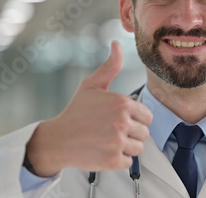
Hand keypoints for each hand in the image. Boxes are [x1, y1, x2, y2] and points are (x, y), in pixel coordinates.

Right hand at [26, 41, 152, 176]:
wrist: (58, 139)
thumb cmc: (76, 112)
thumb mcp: (92, 85)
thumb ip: (110, 66)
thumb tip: (117, 44)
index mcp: (122, 103)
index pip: (147, 116)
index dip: (135, 118)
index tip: (119, 119)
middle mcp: (122, 122)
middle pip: (145, 133)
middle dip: (131, 133)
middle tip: (111, 131)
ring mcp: (118, 142)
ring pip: (139, 148)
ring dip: (126, 147)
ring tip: (108, 140)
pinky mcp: (113, 160)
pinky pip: (129, 162)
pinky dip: (119, 159)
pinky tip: (105, 150)